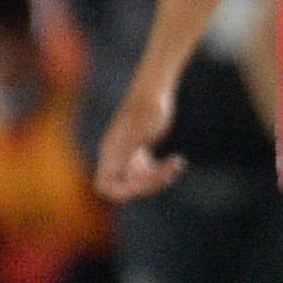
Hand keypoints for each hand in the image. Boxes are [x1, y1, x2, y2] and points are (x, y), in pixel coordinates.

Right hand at [95, 83, 183, 201]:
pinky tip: (178, 161)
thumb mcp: (139, 132)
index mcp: (111, 153)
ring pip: (139, 180)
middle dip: (149, 184)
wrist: (154, 90)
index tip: (146, 183)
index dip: (124, 192)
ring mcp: (127, 154)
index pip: (105, 186)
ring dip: (159, 178)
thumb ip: (126, 152)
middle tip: (169, 173)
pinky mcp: (139, 151)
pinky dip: (162, 171)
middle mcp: (115, 156)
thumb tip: (117, 164)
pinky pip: (147, 171)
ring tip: (177, 164)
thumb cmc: (148, 107)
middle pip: (126, 187)